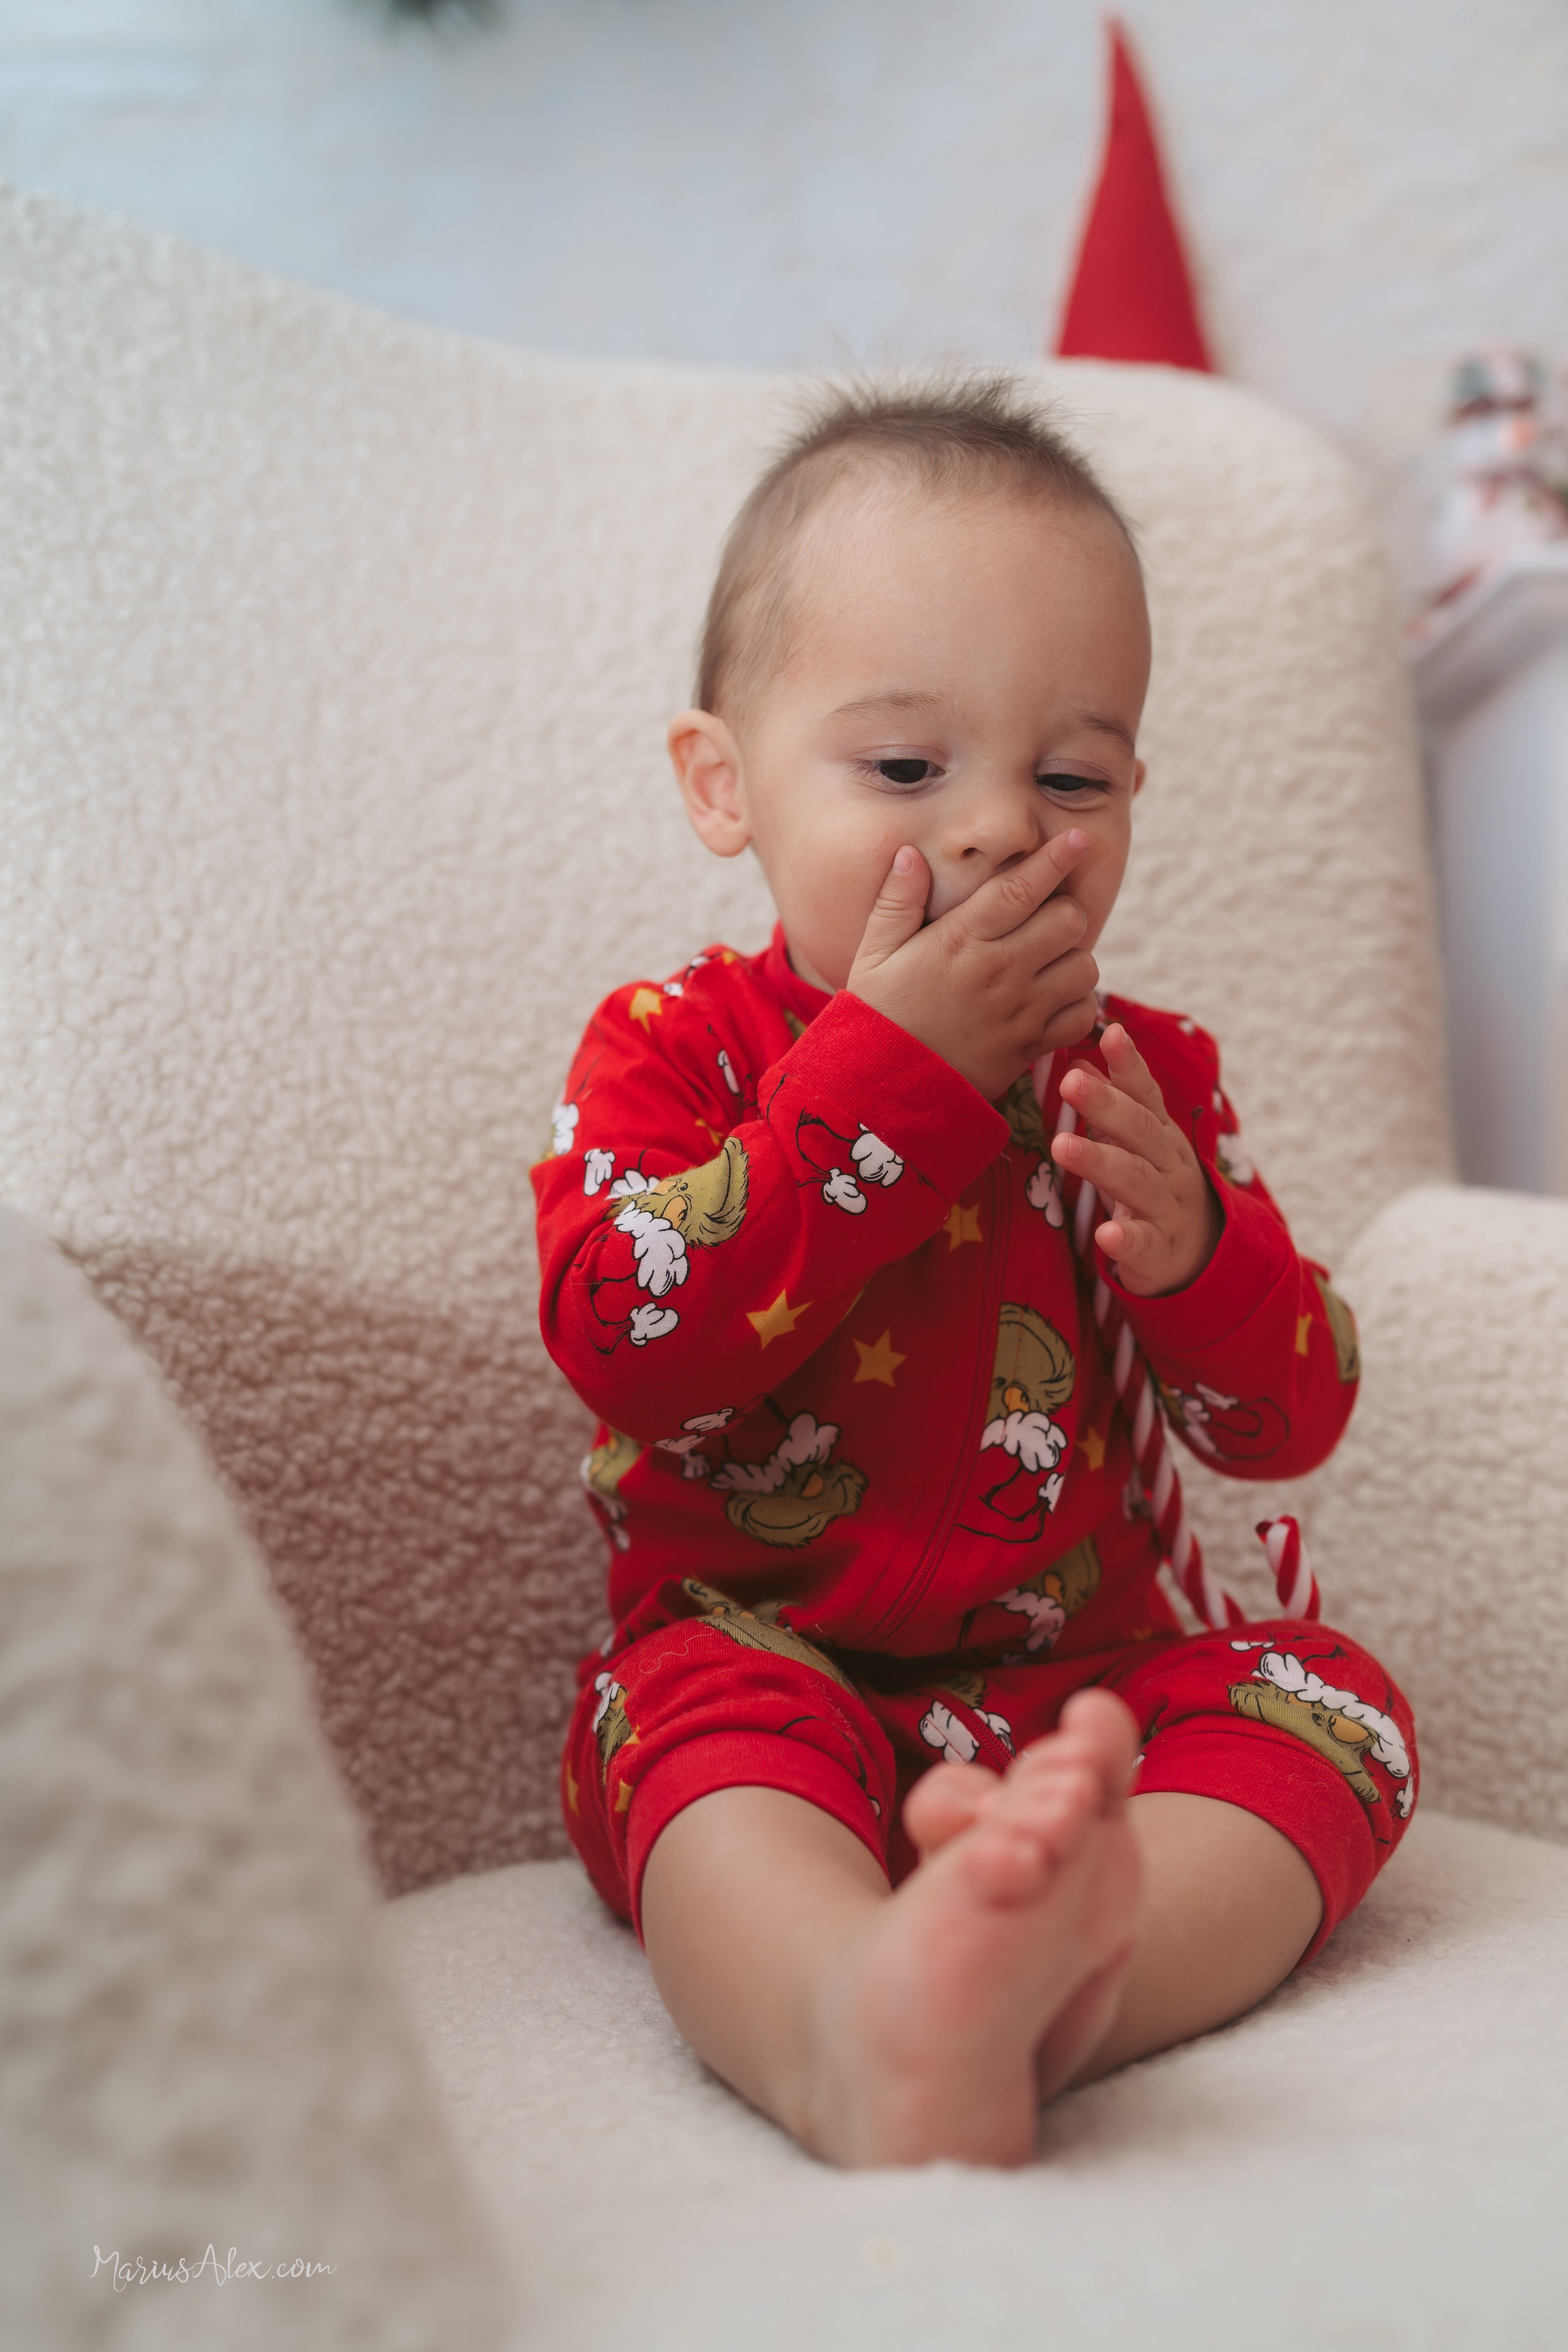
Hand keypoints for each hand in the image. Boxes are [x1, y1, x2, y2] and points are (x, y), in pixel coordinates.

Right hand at [847, 833, 1100, 1101]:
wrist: (883, 1090)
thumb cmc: (877, 1015)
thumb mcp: (873, 953)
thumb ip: (896, 901)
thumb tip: (910, 853)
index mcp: (962, 940)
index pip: (1022, 887)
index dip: (1056, 858)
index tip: (1078, 839)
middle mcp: (999, 972)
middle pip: (1069, 920)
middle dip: (1063, 909)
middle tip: (1044, 916)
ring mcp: (1020, 1011)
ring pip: (1084, 966)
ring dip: (1073, 955)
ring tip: (1049, 957)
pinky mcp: (1030, 1046)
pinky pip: (1082, 1015)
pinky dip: (1078, 1002)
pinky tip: (1054, 997)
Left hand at [1049, 1024, 1220, 1295]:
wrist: (1201, 1256)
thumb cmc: (1157, 1187)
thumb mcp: (1139, 1145)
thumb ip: (1114, 1107)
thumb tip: (1079, 1062)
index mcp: (1161, 1136)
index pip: (1147, 1094)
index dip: (1129, 1065)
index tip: (1111, 1032)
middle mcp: (1169, 1166)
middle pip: (1139, 1131)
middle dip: (1106, 1104)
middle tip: (1070, 1082)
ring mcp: (1168, 1208)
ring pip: (1137, 1181)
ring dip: (1100, 1162)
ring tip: (1061, 1147)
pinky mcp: (1161, 1252)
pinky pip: (1145, 1244)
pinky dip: (1126, 1239)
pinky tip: (1105, 1235)